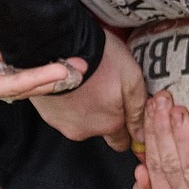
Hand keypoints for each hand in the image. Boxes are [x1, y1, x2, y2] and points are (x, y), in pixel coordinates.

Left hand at [0, 0, 83, 103]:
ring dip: (48, 77)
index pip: (4, 55)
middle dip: (48, 69)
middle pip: (17, 73)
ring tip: (74, 70)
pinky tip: (55, 73)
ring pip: (17, 83)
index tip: (54, 37)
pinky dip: (33, 80)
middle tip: (76, 62)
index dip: (30, 49)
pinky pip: (6, 86)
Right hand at [31, 30, 149, 150]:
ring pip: (81, 121)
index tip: (123, 110)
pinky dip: (68, 102)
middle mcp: (86, 130)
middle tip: (104, 90)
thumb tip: (141, 135)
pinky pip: (63, 113)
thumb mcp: (132, 78)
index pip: (121, 142)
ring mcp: (63, 123)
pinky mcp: (47, 113)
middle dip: (104, 116)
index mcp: (109, 124)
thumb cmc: (100, 59)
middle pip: (100, 131)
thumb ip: (138, 110)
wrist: (61, 46)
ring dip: (85, 108)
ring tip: (87, 83)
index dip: (125, 128)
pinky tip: (72, 85)